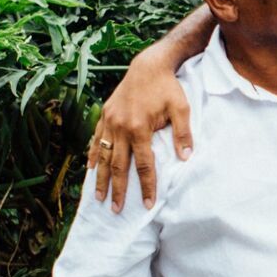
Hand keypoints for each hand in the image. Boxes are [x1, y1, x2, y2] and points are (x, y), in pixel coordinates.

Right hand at [87, 54, 192, 211]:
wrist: (148, 65)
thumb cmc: (167, 87)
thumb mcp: (181, 107)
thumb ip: (183, 133)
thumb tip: (185, 158)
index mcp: (140, 128)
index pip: (144, 165)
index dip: (146, 186)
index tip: (146, 204)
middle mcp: (121, 128)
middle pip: (119, 166)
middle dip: (118, 190)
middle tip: (116, 210)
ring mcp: (110, 122)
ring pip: (103, 156)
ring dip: (101, 178)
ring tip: (99, 198)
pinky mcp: (105, 115)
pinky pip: (96, 140)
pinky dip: (93, 155)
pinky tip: (91, 169)